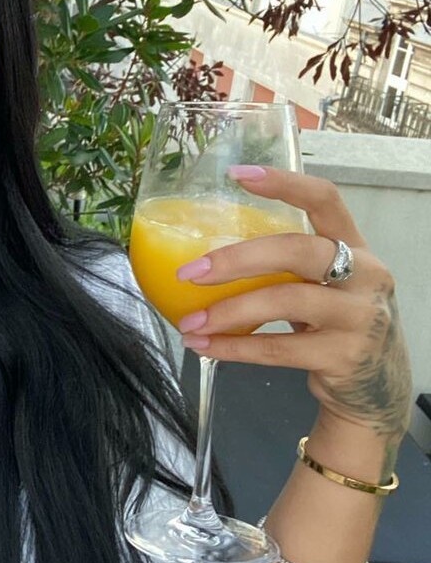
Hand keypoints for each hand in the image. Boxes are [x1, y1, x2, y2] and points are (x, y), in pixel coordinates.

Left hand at [175, 166, 411, 440]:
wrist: (375, 387)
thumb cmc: (334, 324)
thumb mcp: (322, 285)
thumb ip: (283, 267)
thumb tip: (201, 256)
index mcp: (355, 246)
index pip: (326, 199)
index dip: (284, 183)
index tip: (237, 175)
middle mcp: (365, 275)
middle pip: (297, 250)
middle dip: (236, 259)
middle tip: (189, 272)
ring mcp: (360, 316)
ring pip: (286, 300)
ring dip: (228, 311)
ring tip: (188, 322)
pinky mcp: (346, 356)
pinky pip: (279, 349)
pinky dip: (234, 349)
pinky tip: (204, 347)